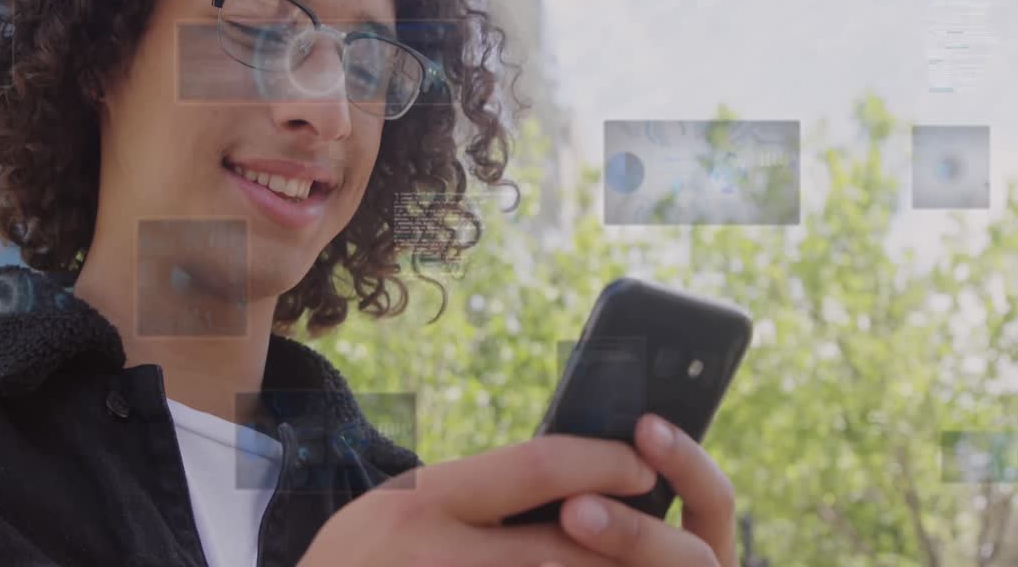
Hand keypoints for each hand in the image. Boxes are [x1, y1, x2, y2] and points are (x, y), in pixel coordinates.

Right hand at [297, 414, 737, 566]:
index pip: (535, 464)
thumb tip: (562, 482)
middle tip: (662, 530)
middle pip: (565, 546)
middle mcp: (437, 553)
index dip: (600, 461)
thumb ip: (467, 496)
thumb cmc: (356, 564)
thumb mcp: (395, 507)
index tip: (637, 462)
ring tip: (633, 563)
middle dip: (626, 539)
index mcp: (423, 499)